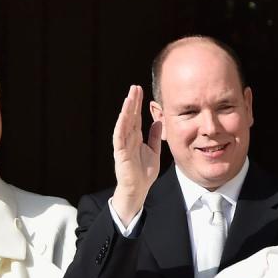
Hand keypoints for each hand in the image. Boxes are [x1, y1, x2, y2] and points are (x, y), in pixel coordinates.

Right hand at [111, 85, 161, 224]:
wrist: (139, 190)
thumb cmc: (144, 173)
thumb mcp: (154, 151)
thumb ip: (154, 137)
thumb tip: (157, 122)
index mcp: (136, 138)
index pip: (136, 118)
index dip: (138, 104)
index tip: (140, 90)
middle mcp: (128, 139)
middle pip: (130, 117)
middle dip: (132, 102)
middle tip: (135, 87)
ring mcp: (123, 145)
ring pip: (124, 124)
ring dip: (126, 110)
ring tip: (129, 97)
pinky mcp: (121, 153)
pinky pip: (120, 137)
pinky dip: (121, 125)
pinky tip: (124, 115)